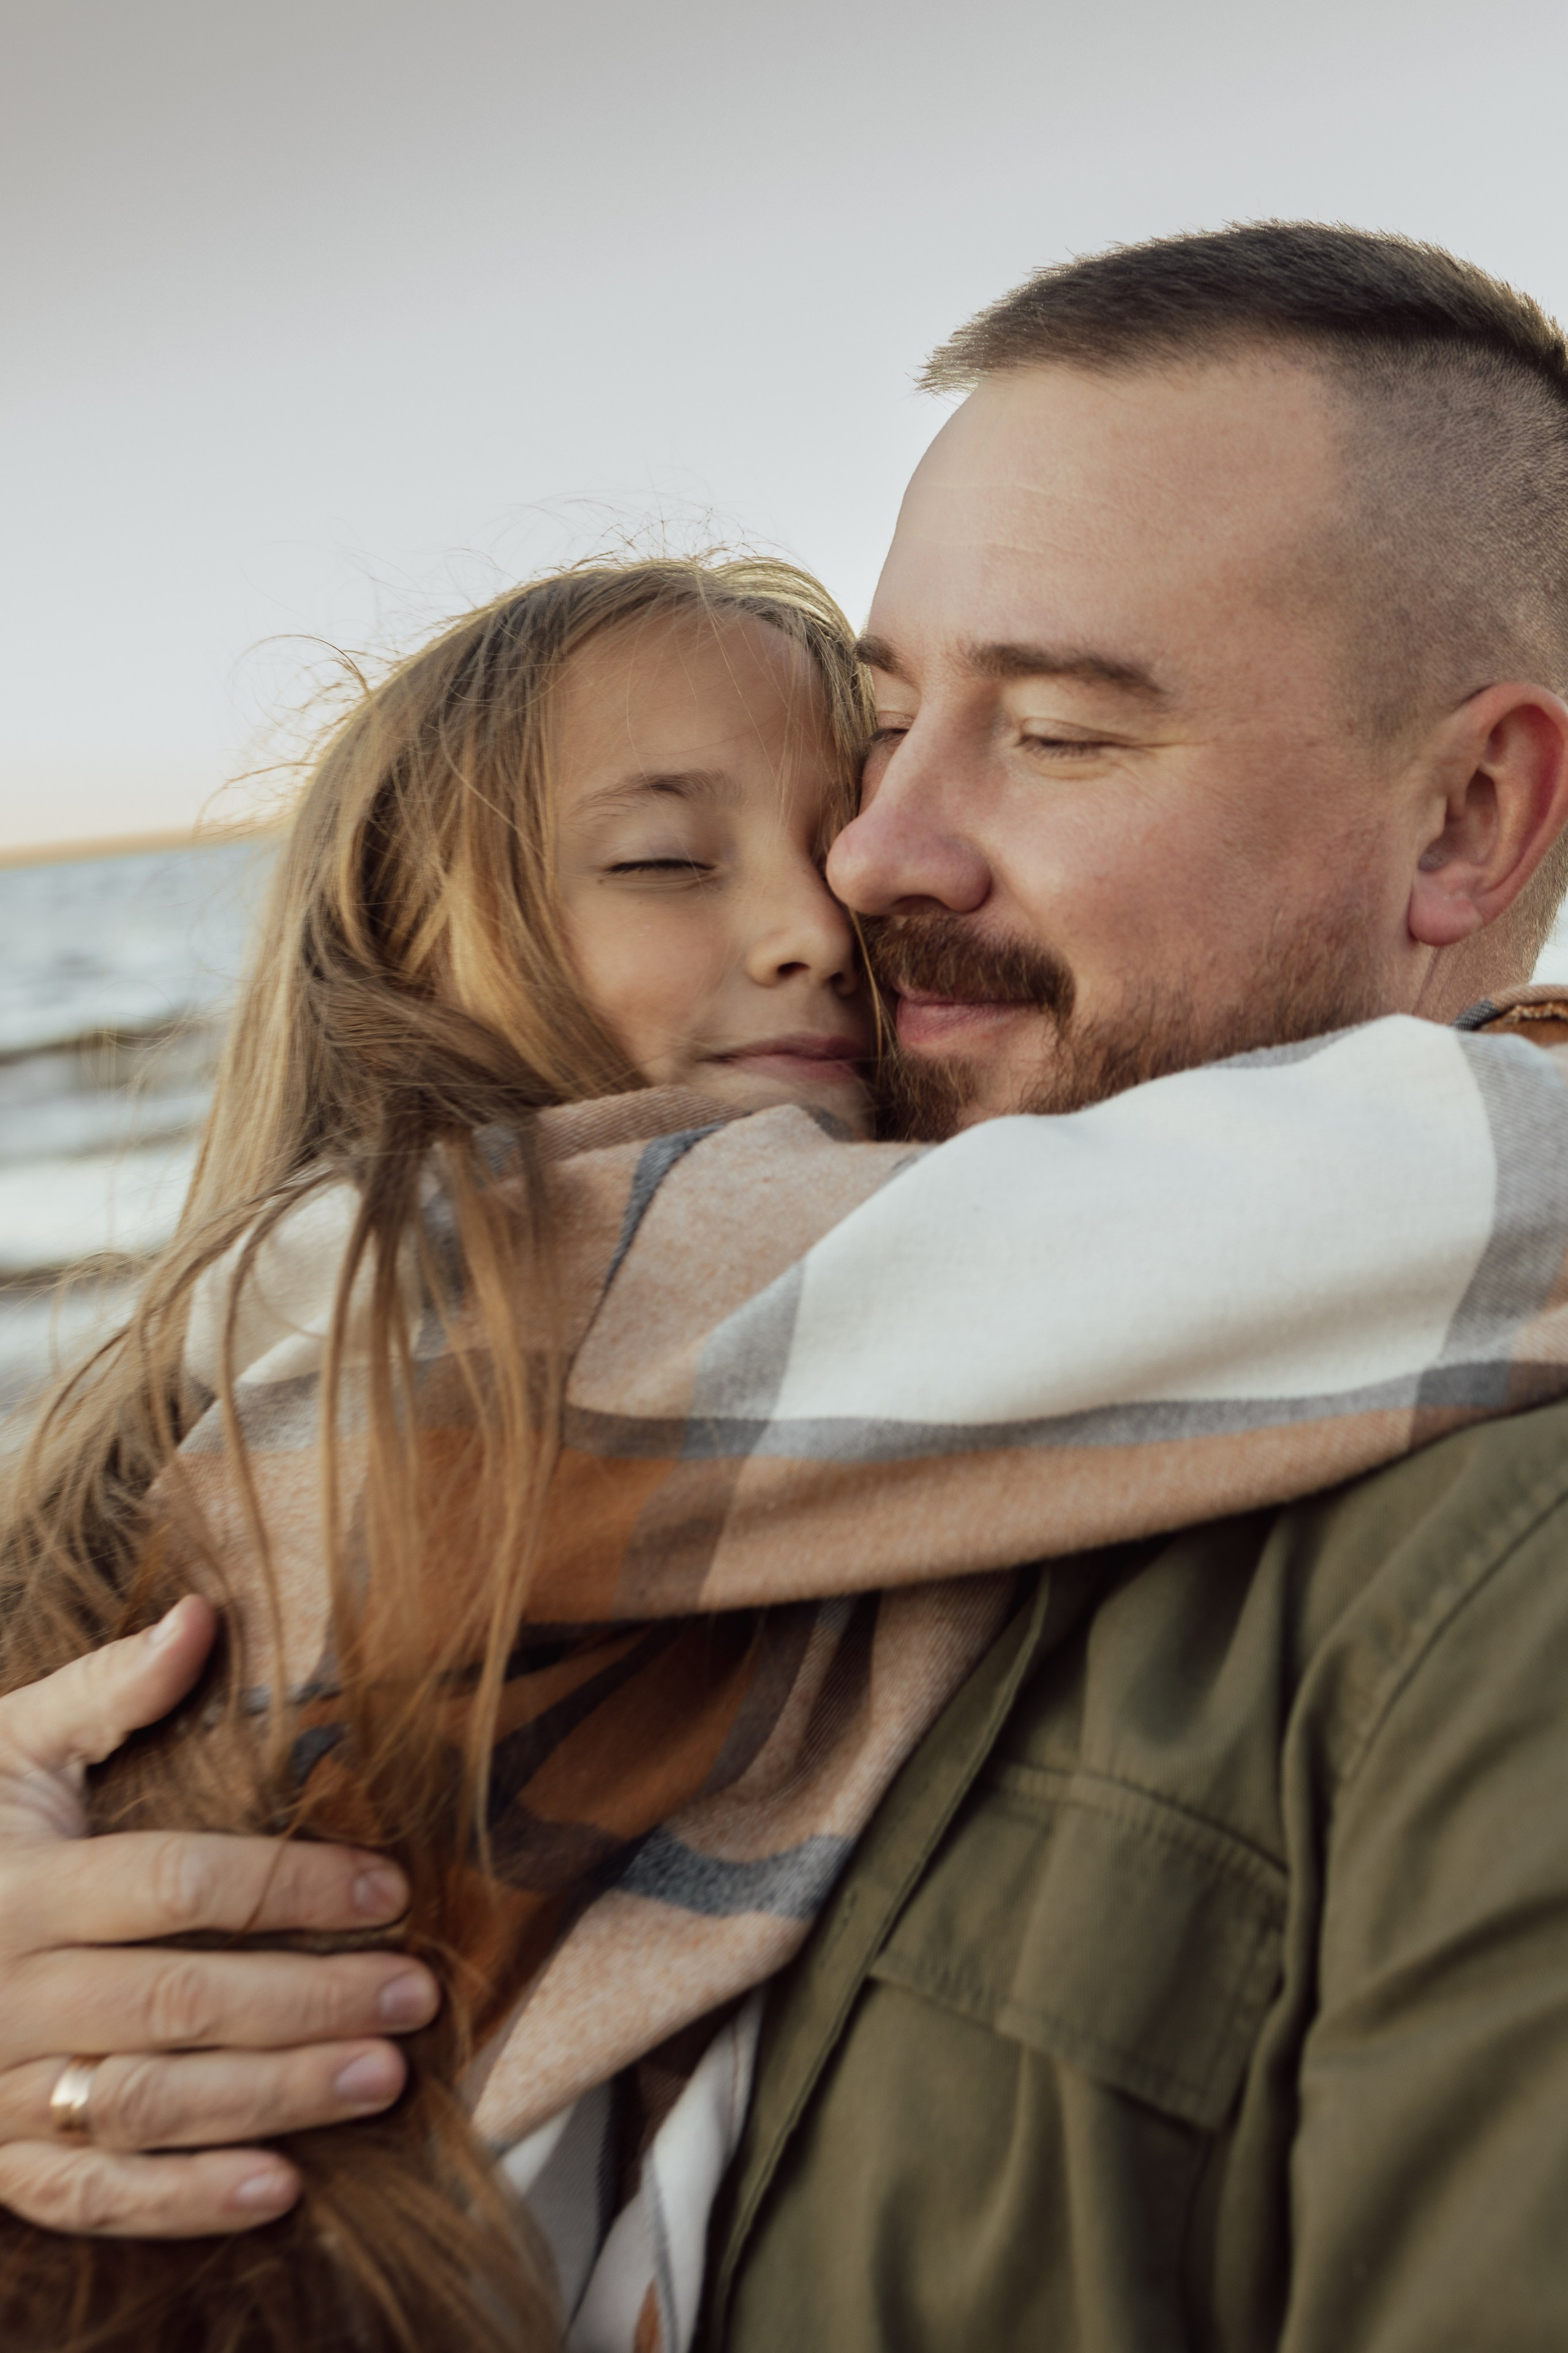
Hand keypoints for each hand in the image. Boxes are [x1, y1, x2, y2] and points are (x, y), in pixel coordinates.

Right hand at [0, 1596, 439, 2236]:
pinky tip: (278, 2189)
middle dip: (310, 1999)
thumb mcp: (4, 1748)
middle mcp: (10, 1993)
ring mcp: (0, 2086)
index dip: (289, 1884)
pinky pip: (89, 2194)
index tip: (388, 1888)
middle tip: (415, 1993)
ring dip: (274, 2097)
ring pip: (149, 2103)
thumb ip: (106, 1690)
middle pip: (180, 2001)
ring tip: (382, 2078)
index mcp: (24, 1886)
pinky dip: (181, 2202)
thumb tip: (202, 1615)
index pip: (178, 1883)